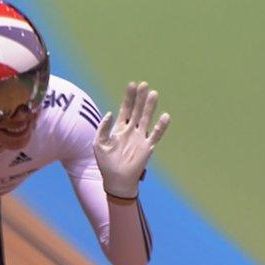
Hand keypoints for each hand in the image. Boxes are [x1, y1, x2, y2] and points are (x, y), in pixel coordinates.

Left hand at [94, 82, 170, 197]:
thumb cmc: (106, 163)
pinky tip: (165, 116)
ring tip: (154, 94)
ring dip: (150, 107)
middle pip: (137, 110)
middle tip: (144, 85)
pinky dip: (161, 126)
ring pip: (146, 119)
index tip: (132, 84)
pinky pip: (156, 135)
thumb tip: (110, 113)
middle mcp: (131, 130)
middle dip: (140, 98)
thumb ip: (103, 128)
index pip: (125, 109)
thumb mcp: (98, 144)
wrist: (116, 180)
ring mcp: (140, 138)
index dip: (129, 97)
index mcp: (119, 128)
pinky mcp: (147, 147)